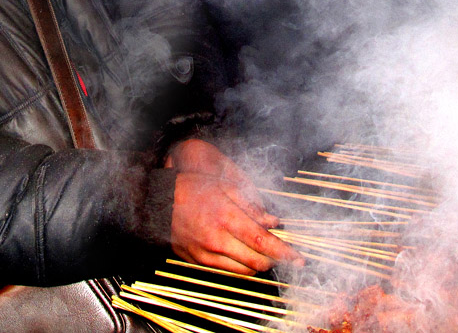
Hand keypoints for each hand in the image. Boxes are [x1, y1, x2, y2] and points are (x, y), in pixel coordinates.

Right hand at [166, 140, 302, 273]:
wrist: (159, 202)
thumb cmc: (192, 188)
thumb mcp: (224, 186)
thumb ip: (251, 205)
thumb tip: (273, 221)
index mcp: (226, 217)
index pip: (263, 241)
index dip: (284, 252)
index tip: (298, 258)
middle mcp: (218, 240)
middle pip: (256, 261)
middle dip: (275, 261)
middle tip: (284, 254)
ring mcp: (207, 254)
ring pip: (244, 270)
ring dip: (260, 265)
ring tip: (266, 253)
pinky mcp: (199, 262)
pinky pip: (228, 271)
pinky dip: (242, 266)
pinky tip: (245, 254)